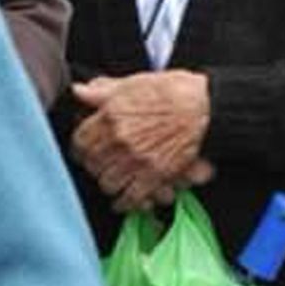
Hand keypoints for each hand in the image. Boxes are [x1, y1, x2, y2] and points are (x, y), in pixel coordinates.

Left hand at [72, 71, 210, 212]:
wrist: (205, 107)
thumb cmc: (173, 91)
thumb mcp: (133, 82)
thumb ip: (102, 90)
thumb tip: (78, 91)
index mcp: (111, 116)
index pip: (80, 140)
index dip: (81, 146)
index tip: (84, 148)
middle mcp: (120, 140)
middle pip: (92, 164)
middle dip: (94, 165)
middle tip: (98, 164)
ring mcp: (137, 160)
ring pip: (107, 183)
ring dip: (108, 183)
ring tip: (112, 179)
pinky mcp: (155, 175)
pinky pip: (131, 198)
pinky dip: (125, 203)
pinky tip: (122, 201)